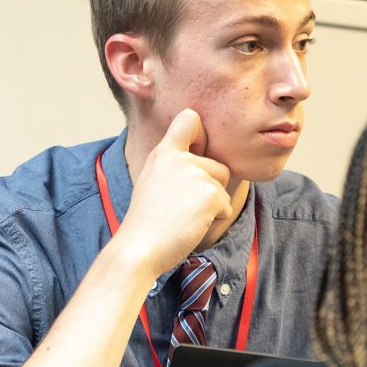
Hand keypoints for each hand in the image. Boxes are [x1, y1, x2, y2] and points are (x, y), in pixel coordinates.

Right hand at [117, 109, 231, 276]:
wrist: (140, 248)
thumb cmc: (146, 222)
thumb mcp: (152, 181)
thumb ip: (173, 166)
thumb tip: (198, 165)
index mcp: (163, 153)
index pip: (189, 118)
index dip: (201, 133)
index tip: (198, 149)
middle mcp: (180, 158)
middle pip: (218, 166)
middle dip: (210, 189)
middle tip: (180, 207)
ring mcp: (196, 174)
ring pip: (223, 188)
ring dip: (212, 206)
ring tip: (184, 216)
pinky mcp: (210, 194)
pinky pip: (226, 207)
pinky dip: (214, 220)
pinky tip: (191, 226)